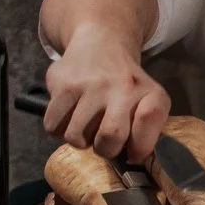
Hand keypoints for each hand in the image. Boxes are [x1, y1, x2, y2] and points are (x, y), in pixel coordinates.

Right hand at [42, 33, 169, 160]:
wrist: (101, 45)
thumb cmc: (127, 84)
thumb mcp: (149, 99)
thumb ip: (147, 128)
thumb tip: (133, 158)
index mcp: (150, 93)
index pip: (150, 120)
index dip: (140, 147)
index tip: (132, 153)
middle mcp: (123, 86)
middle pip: (110, 137)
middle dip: (105, 150)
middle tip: (104, 141)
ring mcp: (91, 84)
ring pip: (76, 137)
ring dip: (80, 140)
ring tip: (87, 125)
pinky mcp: (63, 84)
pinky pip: (54, 126)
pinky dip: (59, 129)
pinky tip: (70, 115)